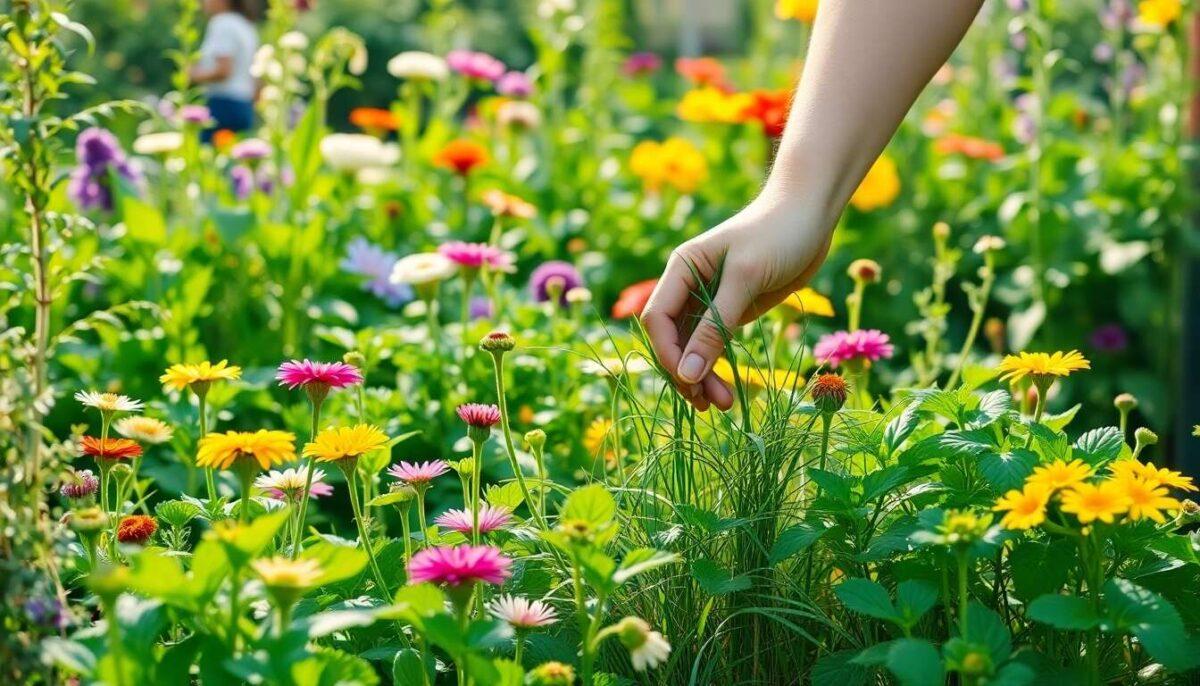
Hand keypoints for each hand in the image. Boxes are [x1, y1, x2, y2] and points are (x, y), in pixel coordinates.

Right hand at [641, 193, 832, 410]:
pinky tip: (728, 390)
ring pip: (693, 348)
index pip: (657, 318)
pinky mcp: (732, 310)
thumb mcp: (745, 278)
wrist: (812, 214)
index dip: (667, 353)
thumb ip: (715, 326)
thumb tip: (687, 373)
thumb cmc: (777, 234)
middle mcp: (688, 286)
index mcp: (681, 269)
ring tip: (722, 405)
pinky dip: (719, 368)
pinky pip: (715, 346)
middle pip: (673, 339)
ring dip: (702, 377)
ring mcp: (710, 300)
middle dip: (686, 372)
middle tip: (708, 404)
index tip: (688, 381)